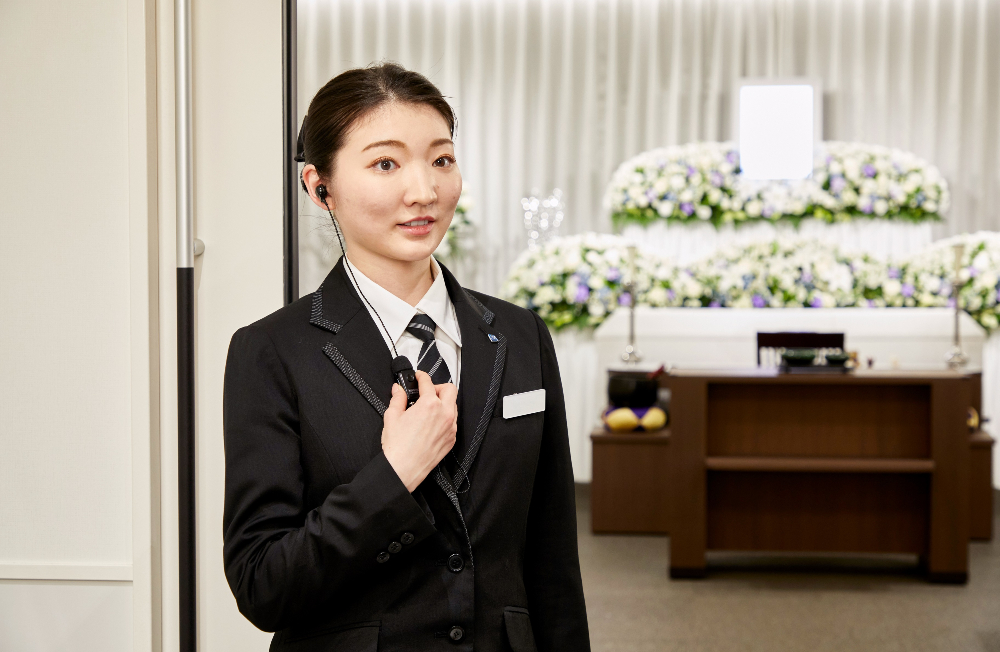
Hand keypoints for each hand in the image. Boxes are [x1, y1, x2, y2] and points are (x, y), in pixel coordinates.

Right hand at [382, 370, 457, 491]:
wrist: (403, 469)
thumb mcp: (392, 416)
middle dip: (438, 387)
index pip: (428, 382)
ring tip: (429, 407)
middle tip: (426, 392)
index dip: (421, 376)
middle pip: (450, 389)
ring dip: (443, 402)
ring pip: (453, 405)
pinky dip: (445, 417)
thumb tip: (398, 390)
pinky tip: (433, 422)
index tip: (418, 377)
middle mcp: (444, 414)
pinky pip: (453, 421)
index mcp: (429, 405)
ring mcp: (450, 427)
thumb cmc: (398, 447)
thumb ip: (397, 398)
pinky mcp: (452, 439)